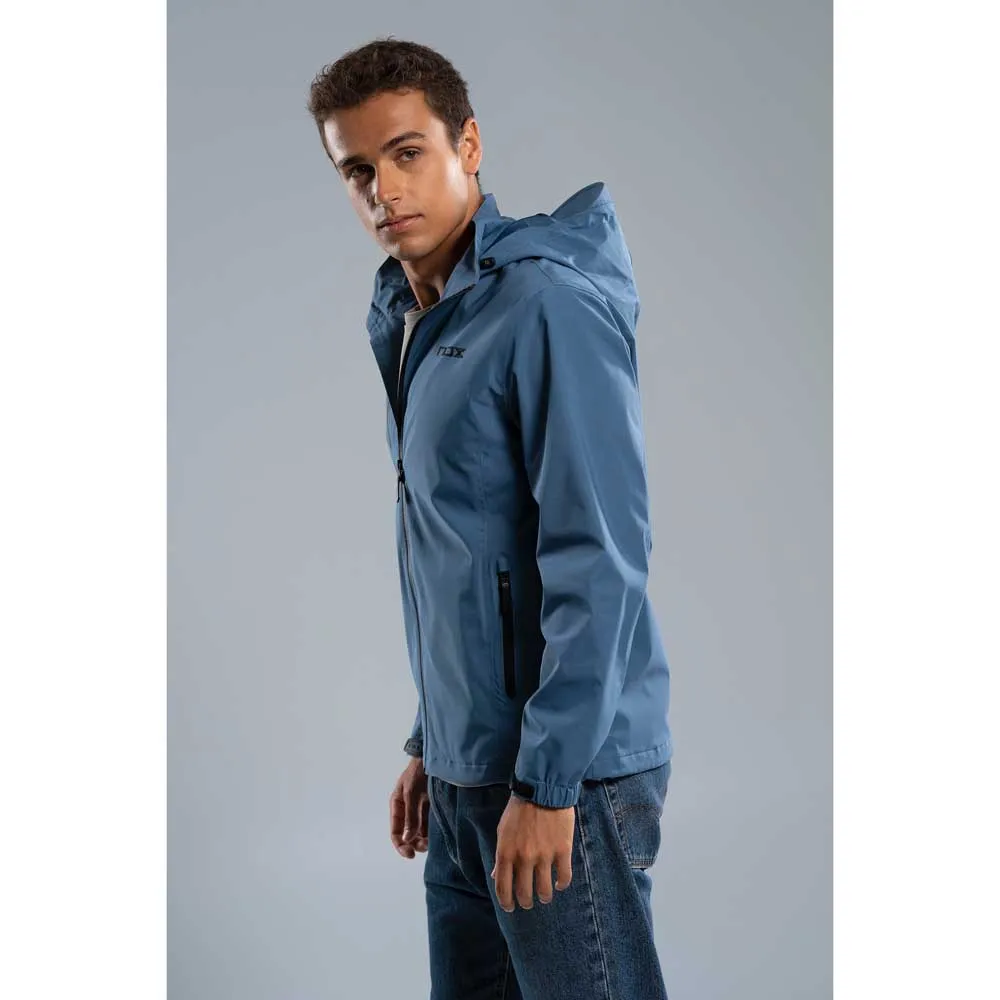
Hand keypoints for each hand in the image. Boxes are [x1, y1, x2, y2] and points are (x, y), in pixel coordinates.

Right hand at [390, 756, 428, 857]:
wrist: (434, 756)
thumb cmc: (418, 773)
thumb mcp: (412, 793)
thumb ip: (411, 816)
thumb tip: (407, 839)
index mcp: (397, 805)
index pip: (395, 832)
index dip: (400, 845)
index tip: (410, 855)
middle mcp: (407, 809)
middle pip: (408, 833)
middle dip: (414, 843)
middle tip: (425, 847)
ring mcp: (419, 807)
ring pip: (419, 830)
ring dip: (424, 838)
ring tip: (432, 842)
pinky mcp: (431, 805)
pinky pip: (429, 823)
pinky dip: (431, 830)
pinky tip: (437, 834)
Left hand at [490, 794, 573, 911]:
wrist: (543, 790)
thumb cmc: (519, 810)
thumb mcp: (503, 830)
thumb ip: (500, 855)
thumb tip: (496, 876)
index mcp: (506, 852)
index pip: (503, 887)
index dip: (506, 902)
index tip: (510, 907)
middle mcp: (524, 858)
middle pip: (524, 893)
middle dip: (525, 902)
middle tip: (528, 902)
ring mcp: (544, 855)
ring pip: (544, 890)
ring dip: (544, 897)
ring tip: (545, 896)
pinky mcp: (562, 850)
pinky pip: (564, 877)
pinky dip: (562, 885)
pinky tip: (559, 884)